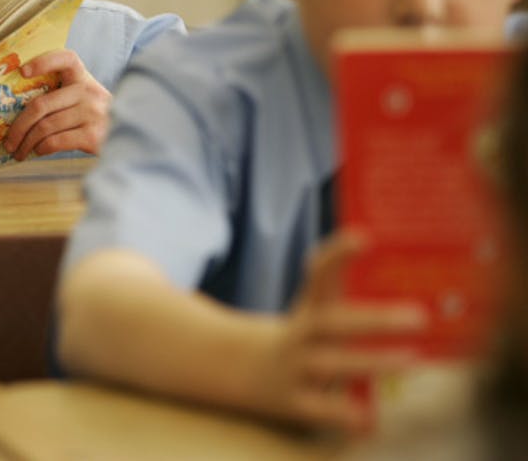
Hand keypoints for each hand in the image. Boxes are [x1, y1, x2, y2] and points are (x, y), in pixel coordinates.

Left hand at [1, 49, 110, 159]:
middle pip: (41, 105)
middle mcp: (88, 92)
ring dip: (26, 143)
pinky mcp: (94, 135)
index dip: (43, 62)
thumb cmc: (96, 120)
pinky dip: (42, 148)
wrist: (131, 139)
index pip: (65, 59)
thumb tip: (18, 114)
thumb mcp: (84, 100)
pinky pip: (56, 141)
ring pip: (45, 126)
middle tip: (7, 142)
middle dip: (18, 126)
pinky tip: (38, 151)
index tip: (22, 71)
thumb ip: (61, 97)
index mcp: (83, 79)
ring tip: (18, 152)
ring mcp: (92, 113)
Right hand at [252, 232, 426, 431]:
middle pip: (331, 323)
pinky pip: (320, 410)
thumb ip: (344, 284)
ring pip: (332, 365)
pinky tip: (370, 421)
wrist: (239, 368)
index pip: (318, 273)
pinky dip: (345, 416)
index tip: (363, 238)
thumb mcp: (314, 306)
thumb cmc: (299, 336)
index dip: (338, 254)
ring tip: (413, 360)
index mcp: (307, 307)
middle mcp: (300, 335)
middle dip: (374, 320)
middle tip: (419, 317)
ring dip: (372, 362)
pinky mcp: (293, 402)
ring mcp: (294, 368)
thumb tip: (385, 251)